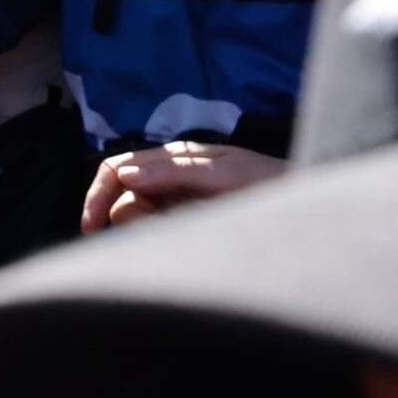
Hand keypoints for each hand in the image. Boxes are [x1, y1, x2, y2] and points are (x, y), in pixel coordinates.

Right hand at [83, 140, 283, 232]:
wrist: (305, 204)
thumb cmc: (270, 182)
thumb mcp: (225, 172)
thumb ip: (176, 170)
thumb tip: (126, 174)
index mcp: (172, 159)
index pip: (116, 170)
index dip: (98, 196)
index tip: (91, 227)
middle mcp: (168, 180)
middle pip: (122, 198)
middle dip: (129, 217)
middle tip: (158, 231)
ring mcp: (177, 204)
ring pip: (138, 220)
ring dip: (150, 231)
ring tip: (190, 230)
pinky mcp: (186, 224)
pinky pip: (157, 234)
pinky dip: (161, 239)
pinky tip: (188, 238)